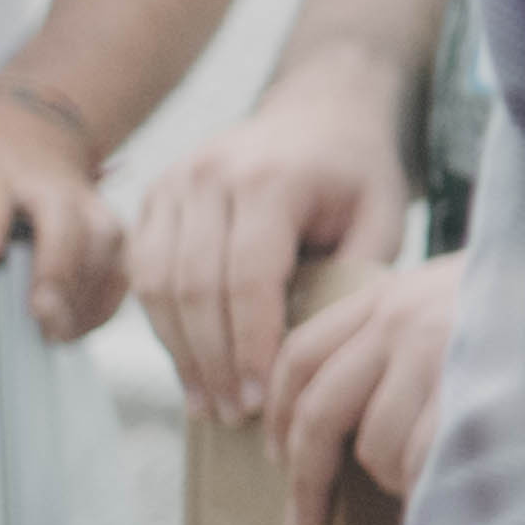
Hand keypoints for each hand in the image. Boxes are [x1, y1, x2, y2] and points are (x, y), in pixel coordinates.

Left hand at [0, 86, 125, 343]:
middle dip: (59, 268)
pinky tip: (80, 330)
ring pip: (105, 241)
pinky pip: (122, 262)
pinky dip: (108, 297)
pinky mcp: (107, 227)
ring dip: (89, 290)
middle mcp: (42, 189)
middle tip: (39, 317)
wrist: (23, 129)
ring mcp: (81, 206)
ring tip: (60, 336)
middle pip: (67, 221)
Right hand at [138, 80, 407, 415]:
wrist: (320, 108)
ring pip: (156, 284)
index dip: (249, 347)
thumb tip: (320, 352)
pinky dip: (160, 323)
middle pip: (193, 287)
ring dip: (179, 352)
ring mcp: (174, 181)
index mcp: (271, 180)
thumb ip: (355, 276)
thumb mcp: (381, 216)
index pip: (248, 279)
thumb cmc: (357, 171)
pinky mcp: (153, 195)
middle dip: (213, 361)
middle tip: (235, 415)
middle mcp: (210, 175)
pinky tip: (188, 364)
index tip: (262, 399)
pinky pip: (142, 270)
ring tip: (208, 404)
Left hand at [261, 249, 464, 524]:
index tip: (276, 455)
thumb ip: (408, 330)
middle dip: (306, 476)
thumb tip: (353, 404)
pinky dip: (426, 484)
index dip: (278, 414)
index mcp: (393, 295)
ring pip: (372, 446)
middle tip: (304, 520)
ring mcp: (438, 356)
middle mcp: (404, 322)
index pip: (301, 355)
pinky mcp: (473, 391)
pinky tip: (448, 484)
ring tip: (426, 481)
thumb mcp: (460, 294)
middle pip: (319, 412)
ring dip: (389, 478)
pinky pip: (422, 460)